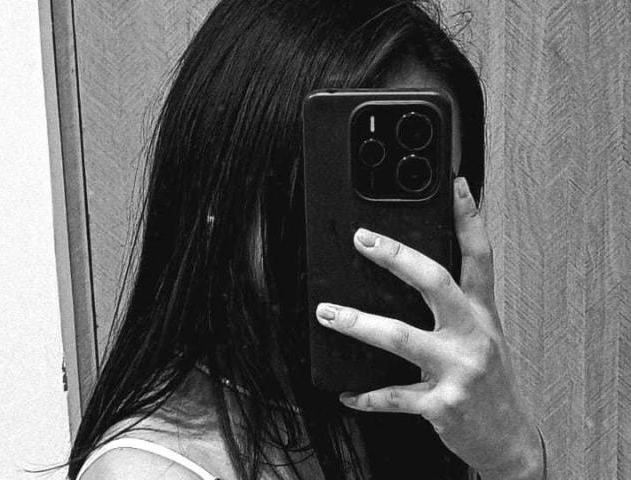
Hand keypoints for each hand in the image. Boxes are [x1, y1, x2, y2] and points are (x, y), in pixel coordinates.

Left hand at [315, 177, 544, 479]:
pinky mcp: (441, 404)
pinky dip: (366, 396)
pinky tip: (347, 393)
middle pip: (436, 283)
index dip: (470, 218)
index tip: (457, 186)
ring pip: (401, 337)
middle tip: (362, 240)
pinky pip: (393, 396)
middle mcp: (473, 335)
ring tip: (327, 313)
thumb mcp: (484, 336)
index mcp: (482, 314)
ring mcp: (458, 369)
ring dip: (358, 324)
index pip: (479, 257)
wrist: (508, 439)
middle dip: (397, 257)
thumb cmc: (490, 382)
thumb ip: (458, 306)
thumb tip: (414, 272)